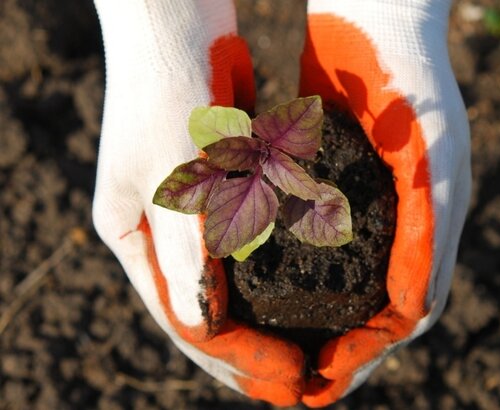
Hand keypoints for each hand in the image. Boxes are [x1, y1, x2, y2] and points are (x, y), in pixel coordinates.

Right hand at [92, 0, 303, 405]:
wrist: (176, 24)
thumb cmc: (167, 89)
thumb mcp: (174, 173)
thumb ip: (187, 253)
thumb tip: (202, 329)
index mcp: (135, 239)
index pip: (188, 320)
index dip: (238, 358)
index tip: (288, 381)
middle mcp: (160, 237)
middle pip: (206, 316)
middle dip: (249, 359)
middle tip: (298, 390)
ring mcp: (190, 218)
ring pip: (227, 291)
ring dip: (261, 328)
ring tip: (301, 360)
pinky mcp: (219, 196)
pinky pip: (245, 254)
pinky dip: (269, 283)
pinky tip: (300, 299)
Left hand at [298, 0, 470, 405]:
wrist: (378, 23)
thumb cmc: (412, 89)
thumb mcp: (432, 167)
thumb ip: (430, 241)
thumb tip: (413, 320)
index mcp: (426, 234)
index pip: (396, 322)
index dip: (359, 359)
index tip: (316, 387)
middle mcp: (398, 230)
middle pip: (366, 313)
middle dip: (331, 352)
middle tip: (291, 382)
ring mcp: (367, 211)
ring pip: (339, 286)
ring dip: (312, 322)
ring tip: (274, 349)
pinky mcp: (334, 186)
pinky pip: (315, 245)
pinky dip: (296, 276)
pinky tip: (266, 289)